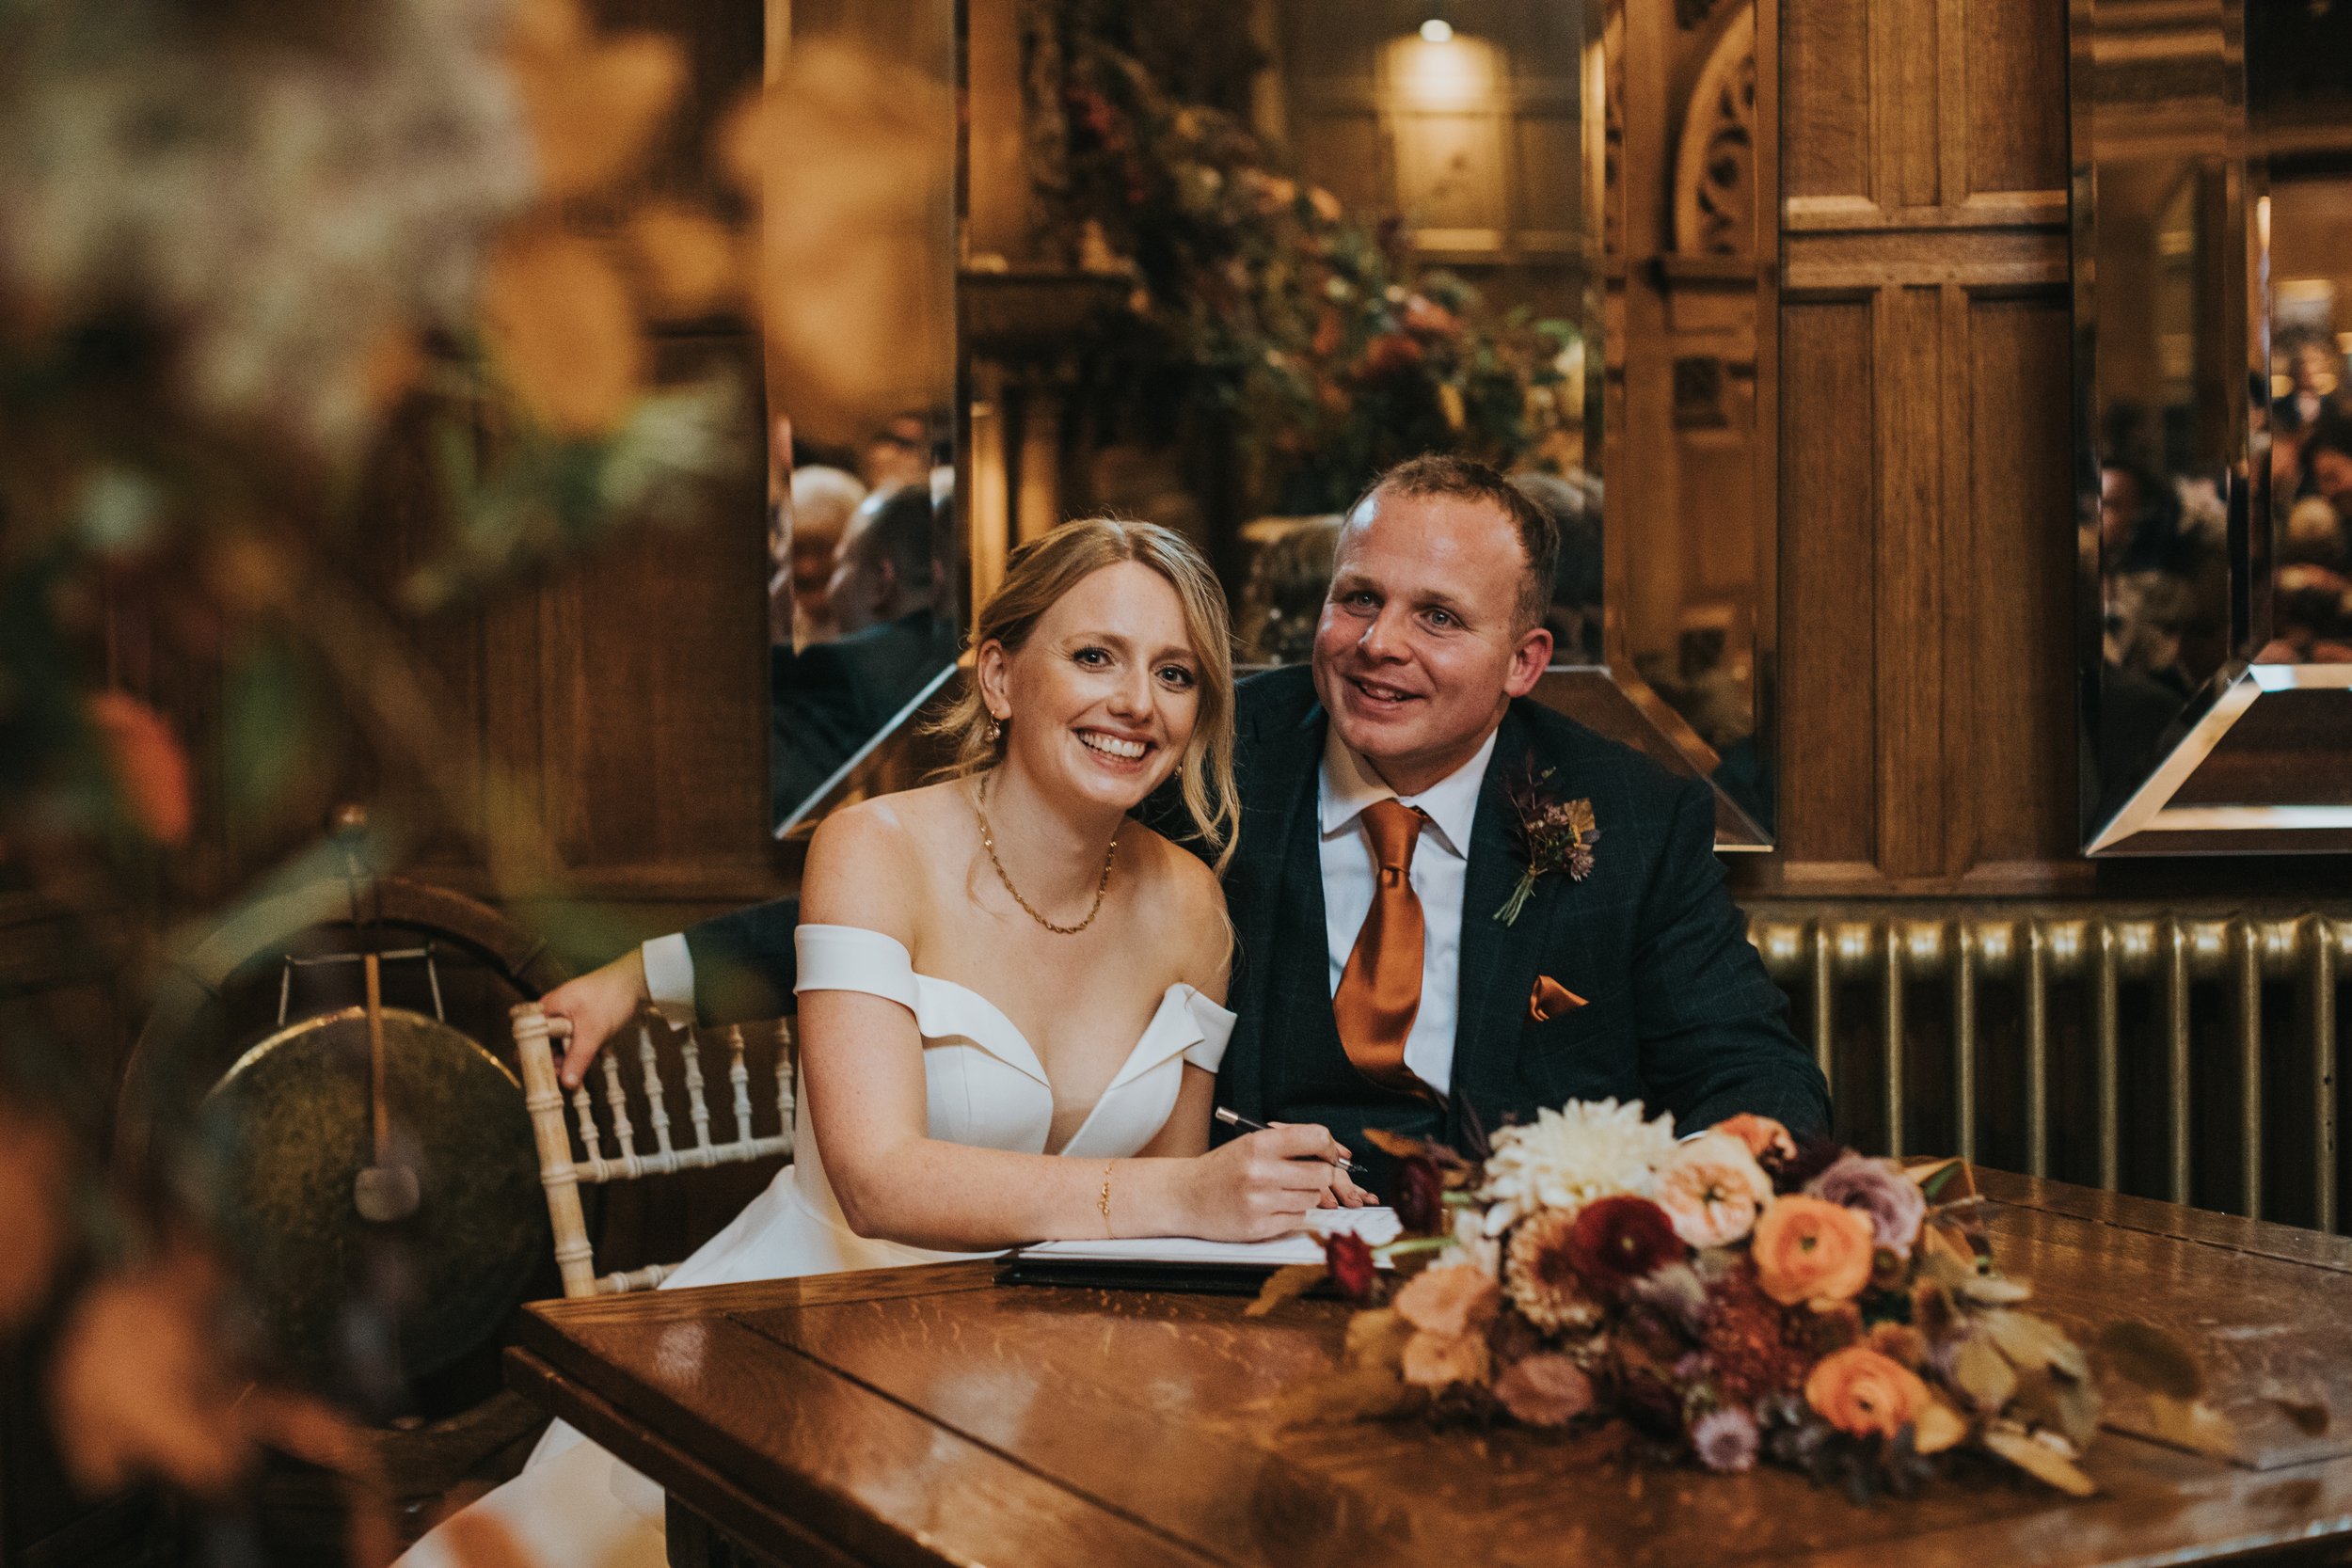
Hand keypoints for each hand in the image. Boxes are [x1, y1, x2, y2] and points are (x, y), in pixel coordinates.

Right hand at [539, 950, 651, 1087]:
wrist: (636, 979)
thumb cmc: (610, 997)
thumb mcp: (593, 1032)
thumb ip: (578, 1058)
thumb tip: (567, 1084)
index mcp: (547, 1009)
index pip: (527, 1038)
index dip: (532, 1059)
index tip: (544, 1077)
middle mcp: (553, 1011)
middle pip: (544, 1043)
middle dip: (554, 1062)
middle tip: (567, 1080)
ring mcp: (567, 1014)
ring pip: (561, 1043)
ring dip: (569, 1058)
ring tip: (581, 1073)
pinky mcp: (581, 1018)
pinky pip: (574, 1039)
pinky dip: (580, 1050)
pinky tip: (591, 1060)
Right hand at [1180, 1123, 1355, 1241]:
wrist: (1185, 1196)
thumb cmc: (1223, 1168)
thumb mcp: (1251, 1143)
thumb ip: (1291, 1143)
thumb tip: (1339, 1153)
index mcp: (1259, 1144)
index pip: (1316, 1138)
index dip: (1330, 1147)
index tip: (1328, 1154)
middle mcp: (1260, 1172)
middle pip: (1323, 1174)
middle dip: (1322, 1175)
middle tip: (1311, 1174)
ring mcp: (1260, 1202)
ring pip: (1313, 1198)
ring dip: (1305, 1194)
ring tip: (1283, 1190)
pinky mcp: (1259, 1227)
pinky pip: (1298, 1219)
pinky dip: (1291, 1213)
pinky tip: (1272, 1206)